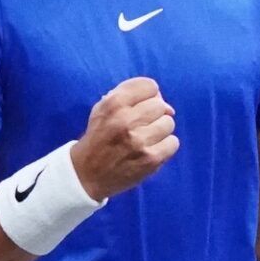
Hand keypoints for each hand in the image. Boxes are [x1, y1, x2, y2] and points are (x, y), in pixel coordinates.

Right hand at [69, 77, 178, 199]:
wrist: (86, 174)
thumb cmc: (98, 137)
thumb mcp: (103, 109)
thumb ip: (129, 96)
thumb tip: (164, 101)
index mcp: (113, 104)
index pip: (149, 86)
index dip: (149, 95)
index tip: (143, 105)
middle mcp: (126, 120)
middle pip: (160, 105)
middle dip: (154, 114)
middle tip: (143, 125)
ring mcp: (139, 141)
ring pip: (169, 123)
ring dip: (160, 130)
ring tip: (147, 138)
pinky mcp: (150, 159)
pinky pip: (173, 143)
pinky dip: (165, 146)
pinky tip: (152, 150)